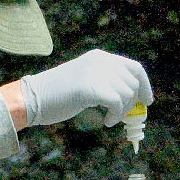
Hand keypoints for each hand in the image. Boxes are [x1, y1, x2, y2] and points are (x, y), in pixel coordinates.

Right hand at [18, 49, 152, 128]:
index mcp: (100, 57)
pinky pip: (117, 103)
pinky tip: (107, 121)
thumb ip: (106, 84)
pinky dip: (116, 115)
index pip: (134, 67)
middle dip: (132, 104)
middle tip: (122, 117)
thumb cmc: (57, 96)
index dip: (145, 85)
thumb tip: (132, 100)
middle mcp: (100, 61)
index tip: (147, 101)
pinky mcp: (89, 87)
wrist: (32, 98)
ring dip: (122, 112)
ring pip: (127, 94)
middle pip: (133, 83)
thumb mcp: (86, 82)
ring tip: (110, 119)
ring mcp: (95, 72)